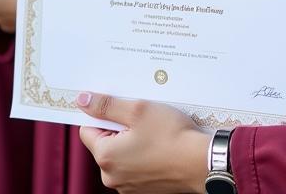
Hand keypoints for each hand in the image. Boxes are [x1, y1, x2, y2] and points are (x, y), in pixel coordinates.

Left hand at [77, 92, 209, 193]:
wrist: (202, 163)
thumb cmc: (171, 136)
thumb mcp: (137, 110)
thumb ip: (106, 105)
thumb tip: (83, 100)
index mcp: (106, 157)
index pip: (88, 129)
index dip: (102, 115)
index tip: (118, 106)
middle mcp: (113, 177)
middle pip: (104, 142)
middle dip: (119, 127)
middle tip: (139, 116)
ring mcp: (128, 186)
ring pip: (121, 153)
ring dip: (132, 139)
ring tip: (153, 130)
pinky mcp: (144, 188)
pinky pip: (134, 164)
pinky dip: (143, 152)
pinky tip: (159, 143)